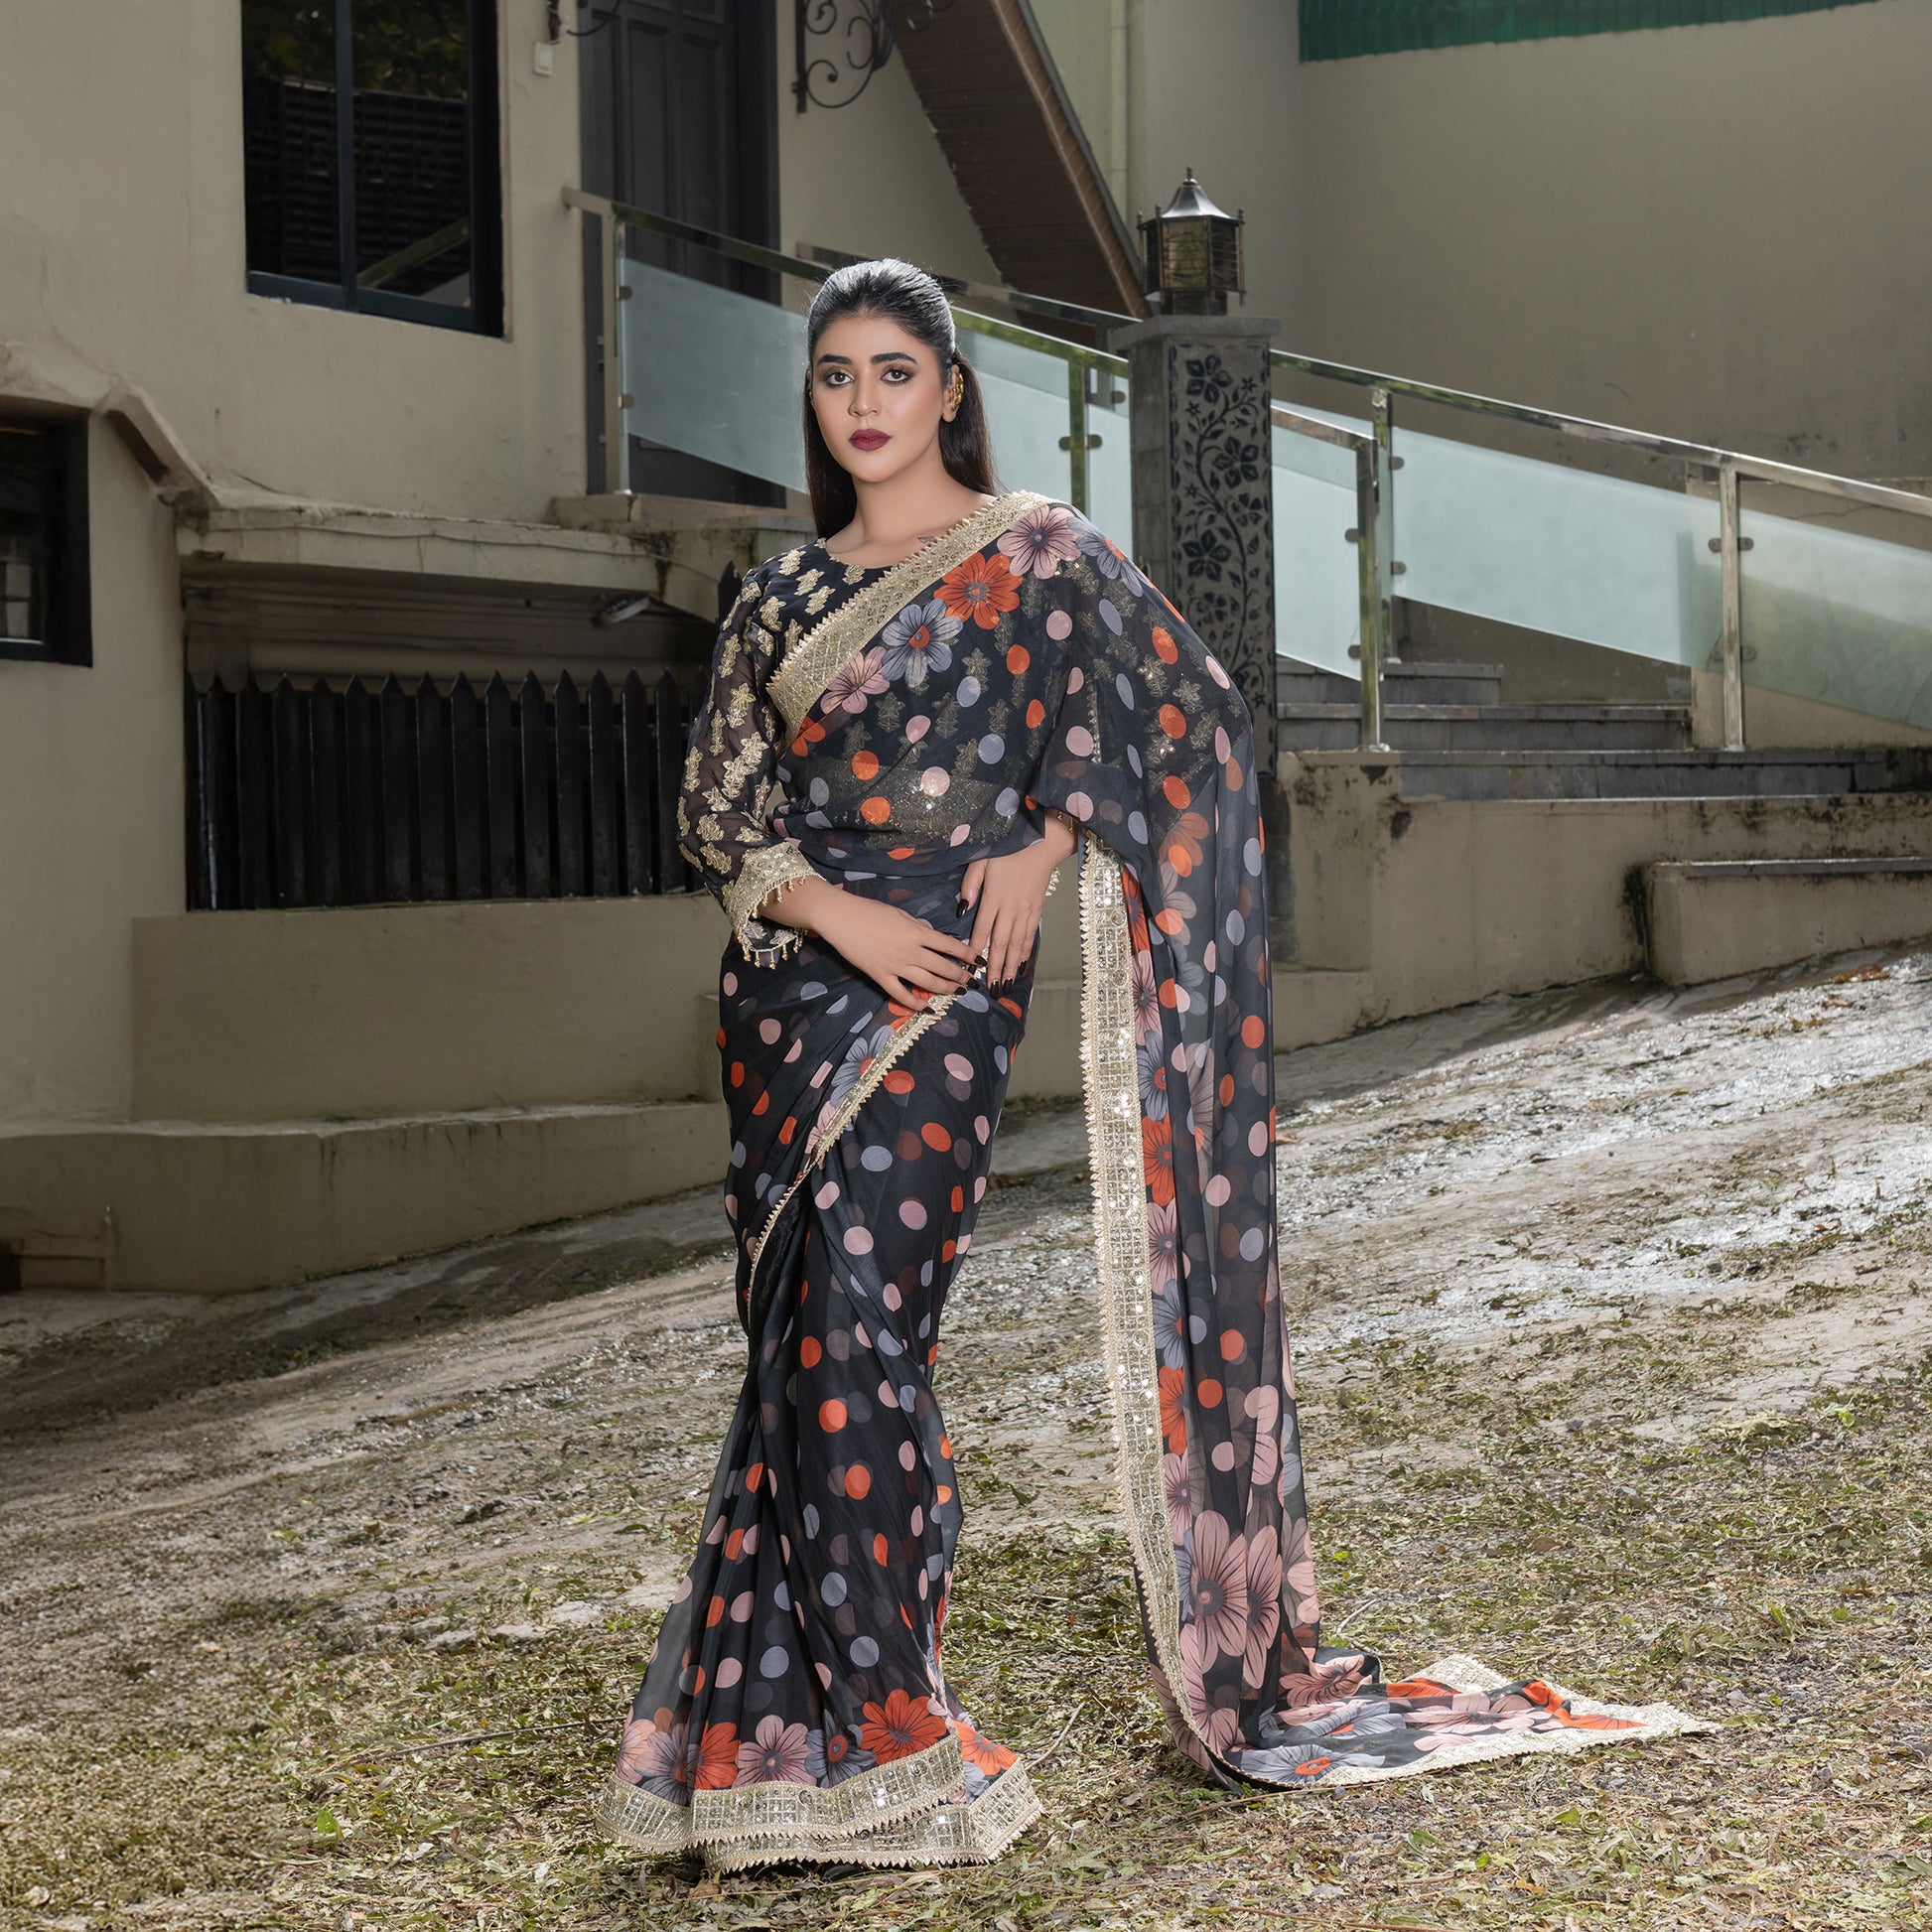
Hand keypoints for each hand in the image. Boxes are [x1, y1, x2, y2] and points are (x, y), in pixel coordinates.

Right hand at [757, 875, 976, 1008]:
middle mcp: (911, 951)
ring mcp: (896, 966)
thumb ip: (918, 928)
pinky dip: (916, 1004)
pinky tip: (927, 1008)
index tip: (979, 961)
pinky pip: (902, 994)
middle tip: (973, 982)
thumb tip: (932, 937)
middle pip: (943, 967)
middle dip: (961, 976)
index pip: (950, 946)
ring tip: (958, 992)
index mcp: (918, 932)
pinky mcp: (881, 977)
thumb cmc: (870, 911)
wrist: (841, 918)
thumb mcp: (901, 914)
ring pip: (928, 983)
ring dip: (946, 989)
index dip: (968, 955)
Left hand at [961, 809, 1077, 988]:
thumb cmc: (1007, 848)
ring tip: (1005, 985)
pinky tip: (1021, 966)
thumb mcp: (981, 860)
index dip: (975, 950)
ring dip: (1010, 966)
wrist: (1042, 843)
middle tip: (991, 989)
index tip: (970, 969)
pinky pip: (1030, 936)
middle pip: (1001, 943)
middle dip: (995, 968)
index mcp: (994, 897)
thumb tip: (961, 908)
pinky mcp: (1037, 910)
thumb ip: (970, 884)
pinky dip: (1025, 953)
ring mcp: (1026, 911)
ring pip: (1016, 944)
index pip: (982, 930)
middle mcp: (1010, 908)